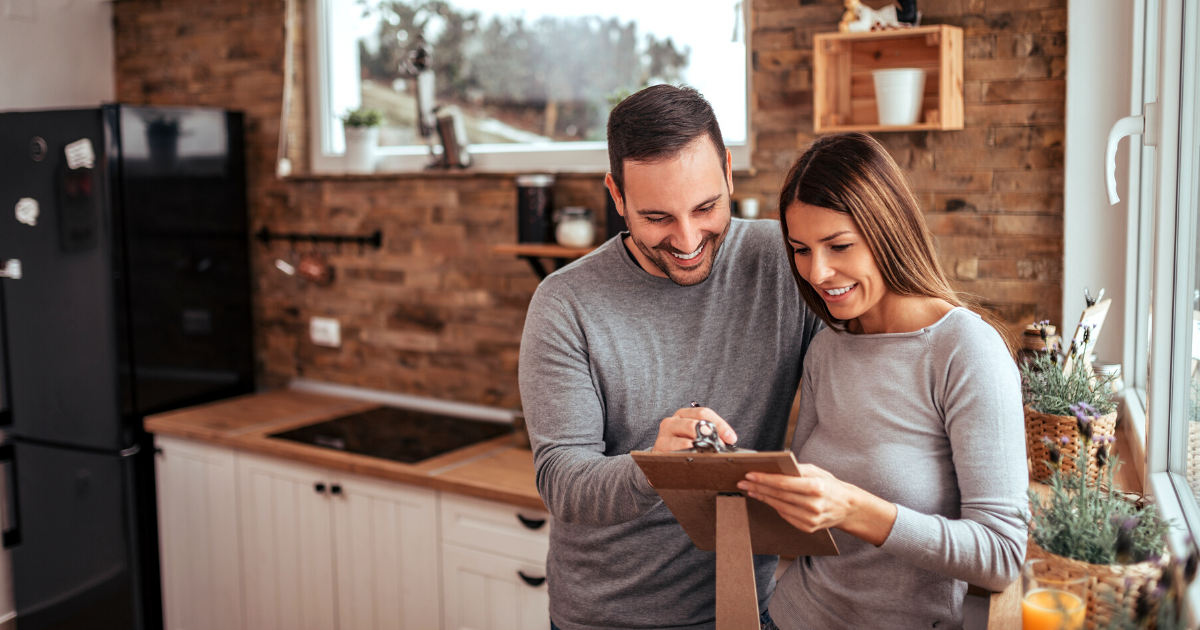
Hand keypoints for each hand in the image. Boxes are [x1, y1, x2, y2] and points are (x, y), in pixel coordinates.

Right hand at [651, 406, 737, 452]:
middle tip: (721, 447)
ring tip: (710, 455)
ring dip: (700, 448)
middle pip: (694, 424)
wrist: (661, 461)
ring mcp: (664, 435)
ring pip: (685, 439)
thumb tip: (728, 441)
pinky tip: (695, 460)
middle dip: (711, 436)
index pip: (704, 413)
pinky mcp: (659, 449)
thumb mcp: (695, 436)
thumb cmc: (682, 447)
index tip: (732, 438)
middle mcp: (672, 422)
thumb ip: (710, 435)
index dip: (720, 425)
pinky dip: (687, 455)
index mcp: (683, 415)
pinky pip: (675, 452)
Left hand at [737, 464, 896, 546]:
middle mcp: (814, 505)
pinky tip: (764, 499)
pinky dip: (774, 506)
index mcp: (817, 488)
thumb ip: (797, 470)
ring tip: (750, 490)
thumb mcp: (817, 472)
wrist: (848, 508)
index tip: (750, 474)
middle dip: (758, 488)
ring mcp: (810, 519)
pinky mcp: (807, 528)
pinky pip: (785, 516)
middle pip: (779, 495)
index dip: (764, 479)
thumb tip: (774, 467)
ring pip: (779, 507)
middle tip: (743, 482)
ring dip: (762, 498)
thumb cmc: (830, 485)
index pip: (784, 483)